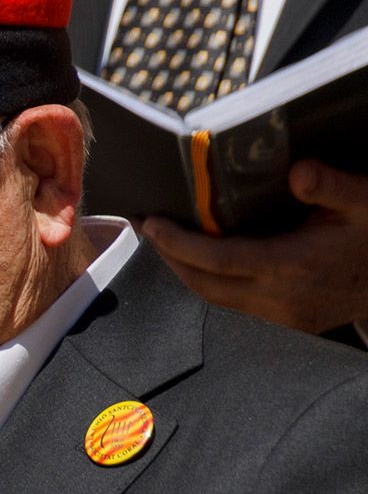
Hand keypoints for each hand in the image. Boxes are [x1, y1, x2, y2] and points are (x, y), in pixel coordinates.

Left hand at [142, 160, 367, 333]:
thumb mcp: (364, 201)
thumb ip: (331, 186)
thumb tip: (298, 171)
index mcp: (292, 267)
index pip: (218, 259)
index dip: (178, 243)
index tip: (152, 223)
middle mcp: (280, 298)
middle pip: (204, 284)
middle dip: (169, 257)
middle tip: (148, 228)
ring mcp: (282, 317)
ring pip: (215, 298)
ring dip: (186, 270)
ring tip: (165, 241)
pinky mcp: (286, 323)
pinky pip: (234, 303)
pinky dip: (211, 280)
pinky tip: (201, 259)